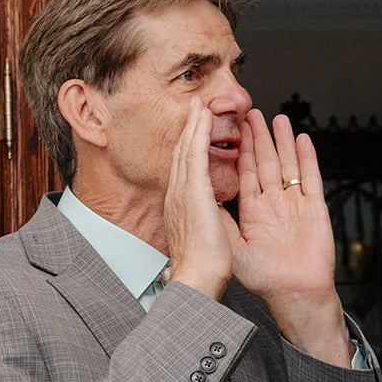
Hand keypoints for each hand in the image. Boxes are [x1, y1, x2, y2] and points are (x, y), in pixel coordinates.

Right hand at [164, 98, 236, 298]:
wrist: (196, 277)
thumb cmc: (200, 266)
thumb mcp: (199, 237)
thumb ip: (200, 222)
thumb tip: (205, 219)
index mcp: (179, 206)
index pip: (184, 169)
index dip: (189, 147)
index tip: (194, 131)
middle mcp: (176, 194)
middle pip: (182, 154)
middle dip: (188, 129)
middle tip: (194, 107)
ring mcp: (182, 190)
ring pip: (187, 149)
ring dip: (193, 124)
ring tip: (199, 104)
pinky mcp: (193, 189)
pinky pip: (195, 153)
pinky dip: (199, 132)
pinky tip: (204, 117)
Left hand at [231, 109, 350, 363]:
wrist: (292, 295)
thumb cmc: (264, 277)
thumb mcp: (233, 244)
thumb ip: (221, 217)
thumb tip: (202, 195)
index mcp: (251, 212)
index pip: (243, 172)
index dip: (238, 150)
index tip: (233, 129)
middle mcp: (272, 205)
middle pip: (264, 163)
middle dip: (258, 137)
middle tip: (251, 112)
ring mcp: (294, 205)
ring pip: (287, 165)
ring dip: (282, 141)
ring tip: (278, 118)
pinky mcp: (314, 210)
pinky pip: (311, 178)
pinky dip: (308, 158)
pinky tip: (303, 140)